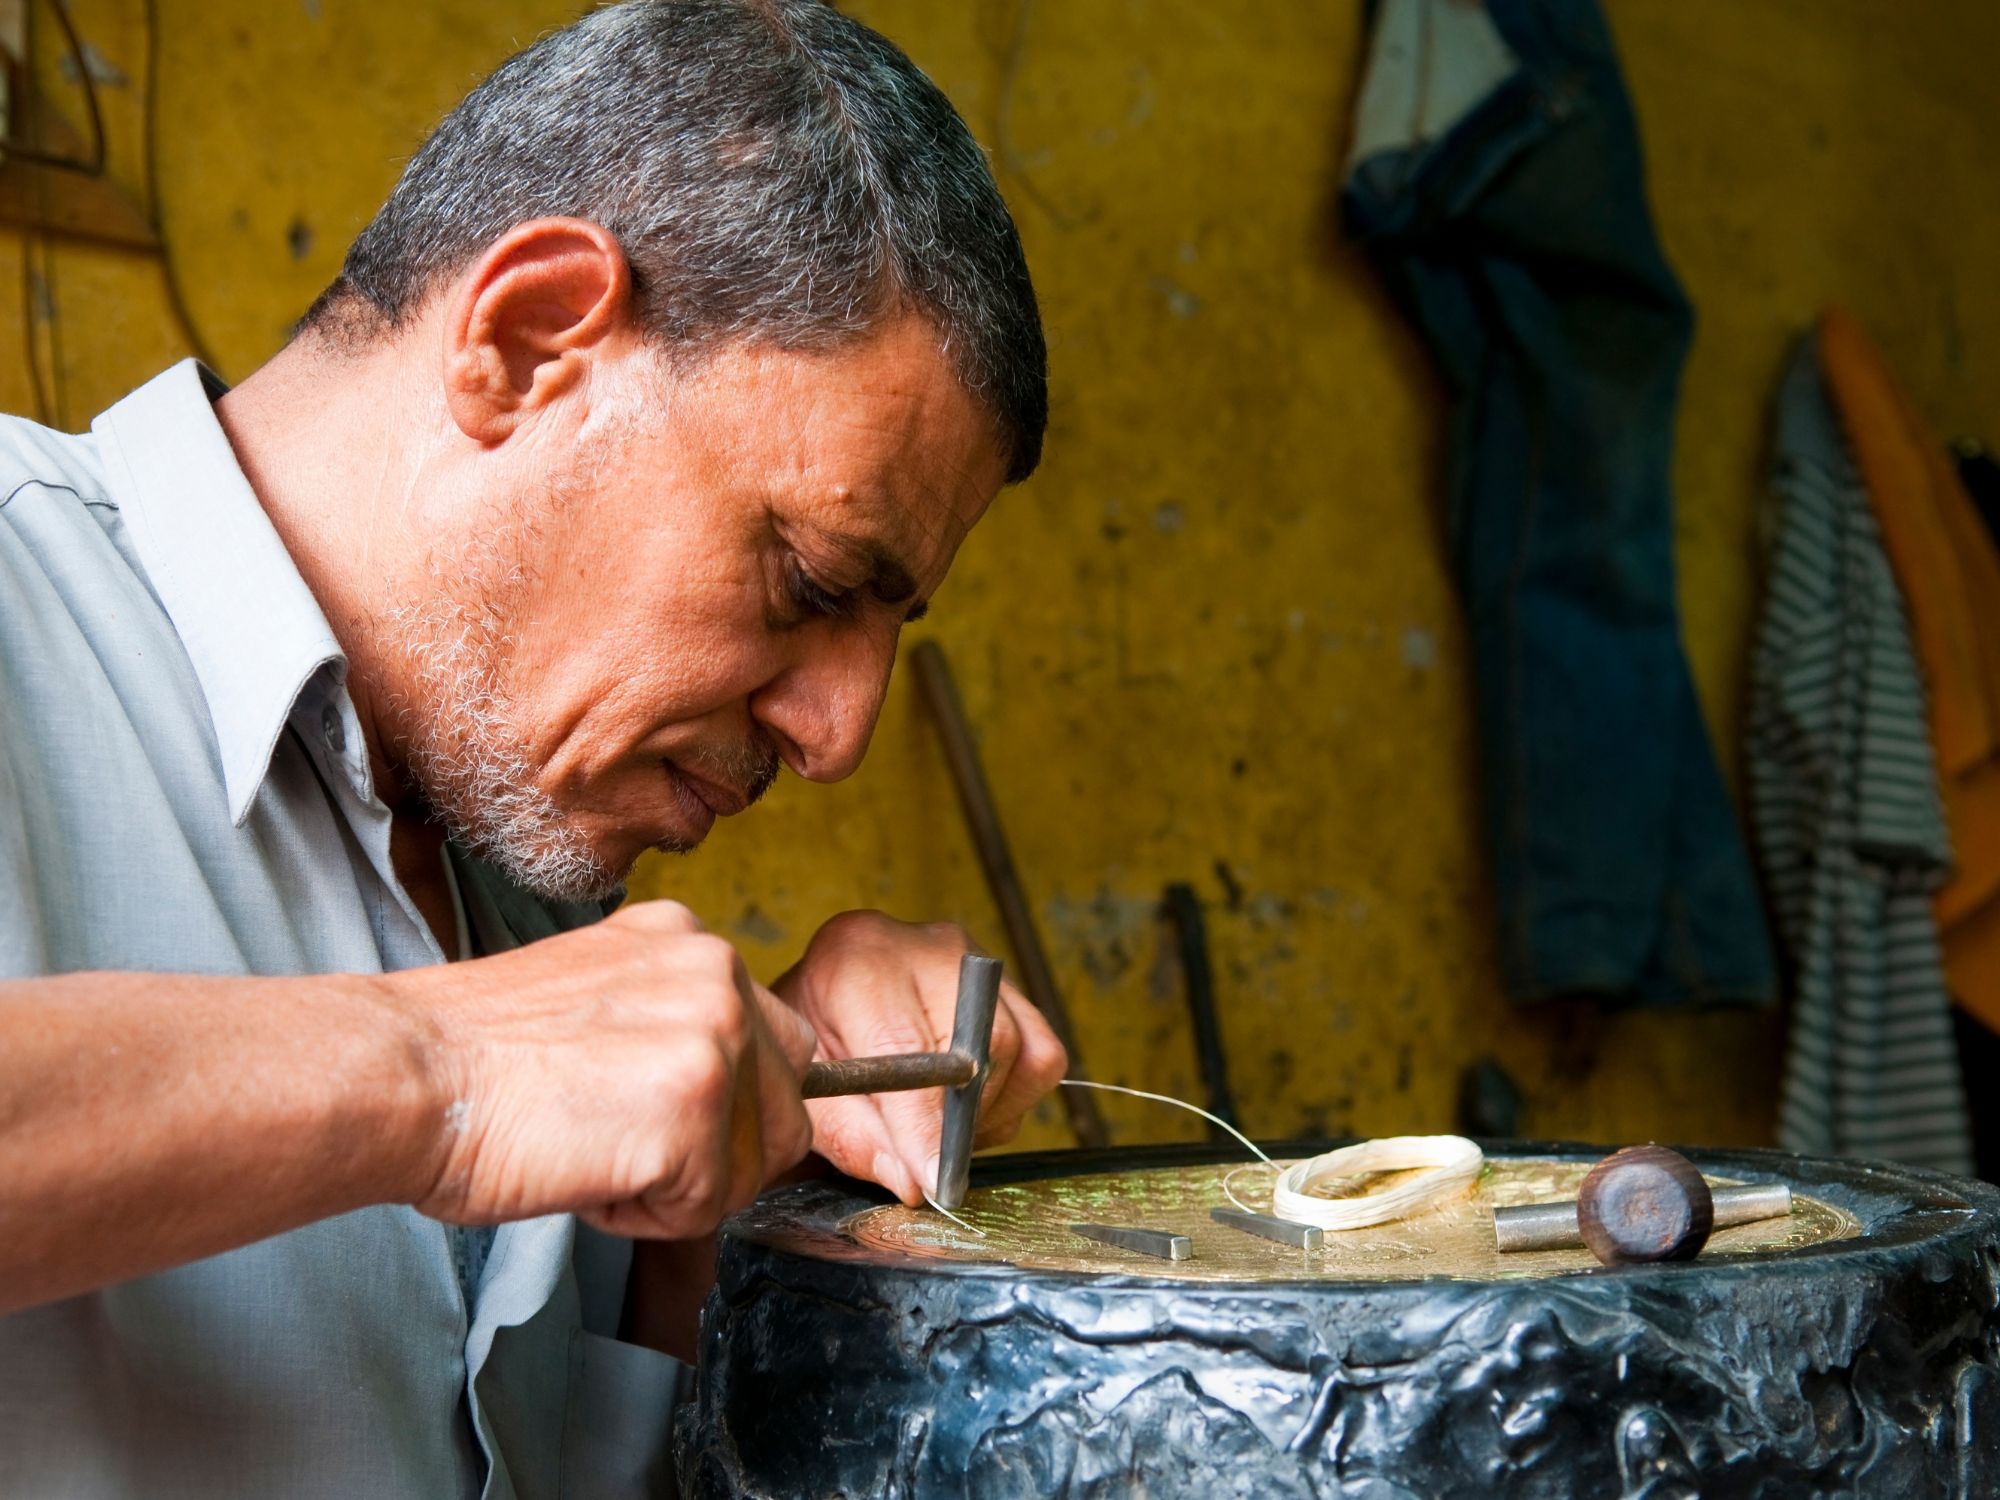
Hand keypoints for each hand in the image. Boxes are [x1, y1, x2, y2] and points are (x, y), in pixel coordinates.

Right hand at [399, 899, 816, 1238]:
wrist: (407, 1073)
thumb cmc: (476, 1058)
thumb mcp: (599, 1000)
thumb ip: (672, 1024)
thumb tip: (725, 1090)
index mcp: (690, 940)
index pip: (775, 1047)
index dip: (726, 1110)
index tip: (649, 1116)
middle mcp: (716, 971)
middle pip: (786, 1109)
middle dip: (720, 1155)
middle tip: (623, 1145)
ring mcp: (714, 1035)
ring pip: (756, 1165)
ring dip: (682, 1187)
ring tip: (595, 1151)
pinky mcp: (695, 1108)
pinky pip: (705, 1208)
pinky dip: (644, 1216)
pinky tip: (583, 1171)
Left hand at [773, 911, 1066, 1203]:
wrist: (826, 993)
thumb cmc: (813, 1041)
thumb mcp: (808, 1088)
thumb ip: (853, 1136)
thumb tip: (916, 1183)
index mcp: (857, 959)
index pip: (910, 1045)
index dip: (926, 1122)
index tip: (932, 1177)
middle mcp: (929, 946)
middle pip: (986, 1044)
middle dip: (963, 1123)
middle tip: (933, 1165)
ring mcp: (977, 960)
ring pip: (1026, 1055)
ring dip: (988, 1113)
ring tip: (937, 1125)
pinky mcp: (1009, 986)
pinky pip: (1041, 1057)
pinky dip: (1010, 1099)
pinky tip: (963, 1104)